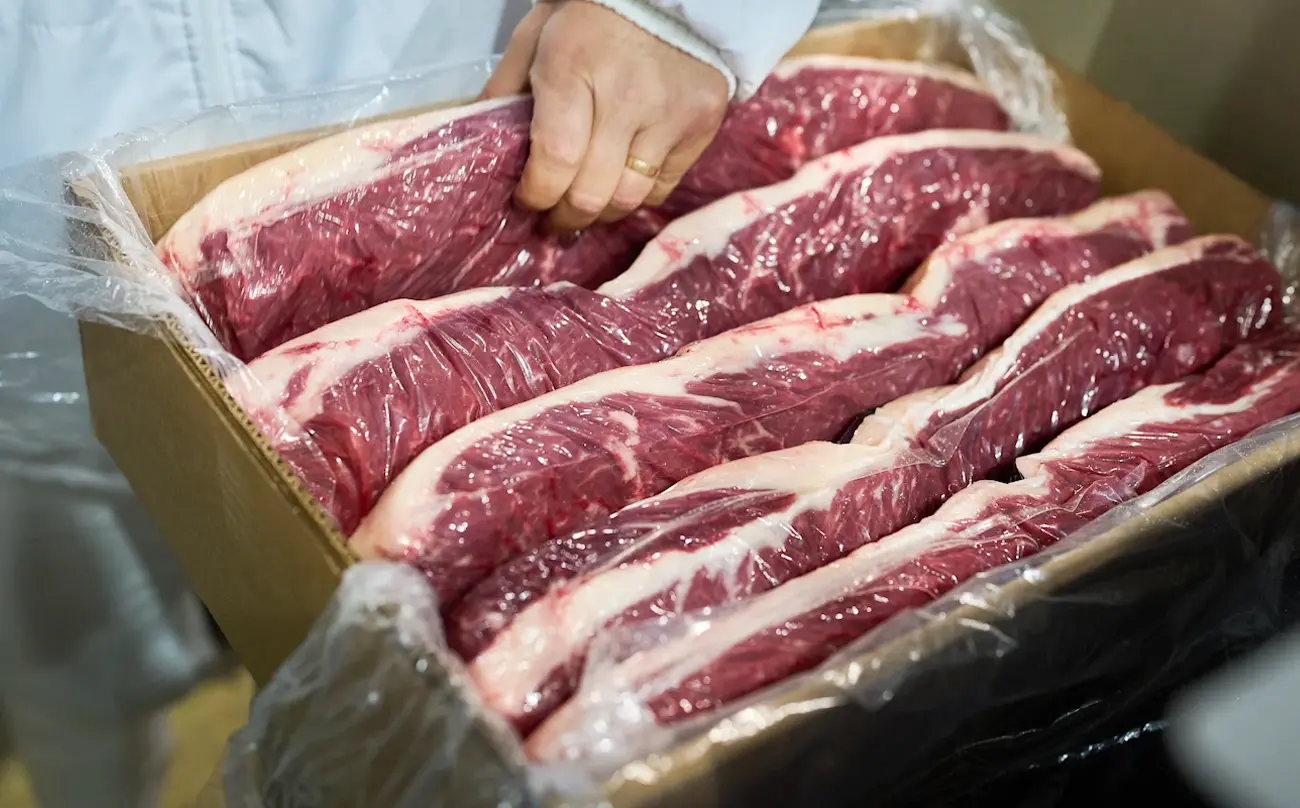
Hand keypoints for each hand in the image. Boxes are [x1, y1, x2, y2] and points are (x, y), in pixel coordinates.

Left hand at [481, 0, 729, 229]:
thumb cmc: (591, 11)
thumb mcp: (536, 37)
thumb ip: (506, 90)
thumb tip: (484, 149)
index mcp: (574, 67)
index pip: (555, 160)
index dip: (537, 195)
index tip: (527, 201)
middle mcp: (626, 97)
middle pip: (593, 193)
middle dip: (566, 216)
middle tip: (553, 218)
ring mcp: (670, 114)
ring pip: (630, 198)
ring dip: (601, 214)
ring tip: (586, 208)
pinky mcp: (702, 124)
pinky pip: (664, 186)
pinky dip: (639, 194)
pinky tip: (622, 182)